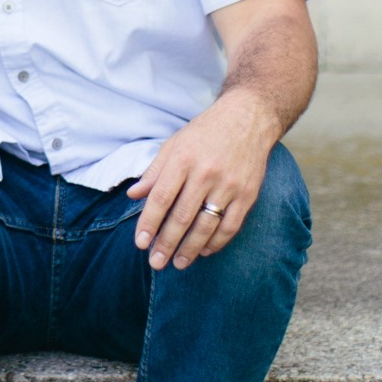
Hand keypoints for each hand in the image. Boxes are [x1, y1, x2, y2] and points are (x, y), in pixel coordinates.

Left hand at [126, 88, 281, 271]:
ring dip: (190, 249)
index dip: (149, 223)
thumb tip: (133, 195)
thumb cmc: (205, 132)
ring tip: (178, 263)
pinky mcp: (248, 194)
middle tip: (156, 263)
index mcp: (183, 159)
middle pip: (182, 216)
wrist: (248, 118)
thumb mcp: (174, 144)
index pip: (161, 198)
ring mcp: (229, 185)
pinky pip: (231, 226)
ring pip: (206, 226)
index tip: (140, 243)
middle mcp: (205, 173)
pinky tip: (205, 251)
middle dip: (166, 243)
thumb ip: (154, 171)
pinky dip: (217, 242)